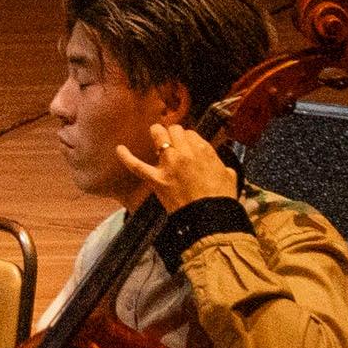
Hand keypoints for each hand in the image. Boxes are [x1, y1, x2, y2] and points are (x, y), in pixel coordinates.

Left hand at [113, 118, 237, 216]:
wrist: (210, 217)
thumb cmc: (221, 198)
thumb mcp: (228, 175)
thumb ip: (221, 165)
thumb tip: (220, 167)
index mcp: (204, 151)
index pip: (190, 134)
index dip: (187, 140)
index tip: (186, 147)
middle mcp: (186, 153)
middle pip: (175, 130)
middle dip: (173, 133)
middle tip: (172, 141)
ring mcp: (170, 165)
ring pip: (159, 136)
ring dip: (157, 134)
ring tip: (157, 135)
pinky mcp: (157, 180)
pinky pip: (137, 165)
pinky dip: (126, 157)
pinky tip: (119, 148)